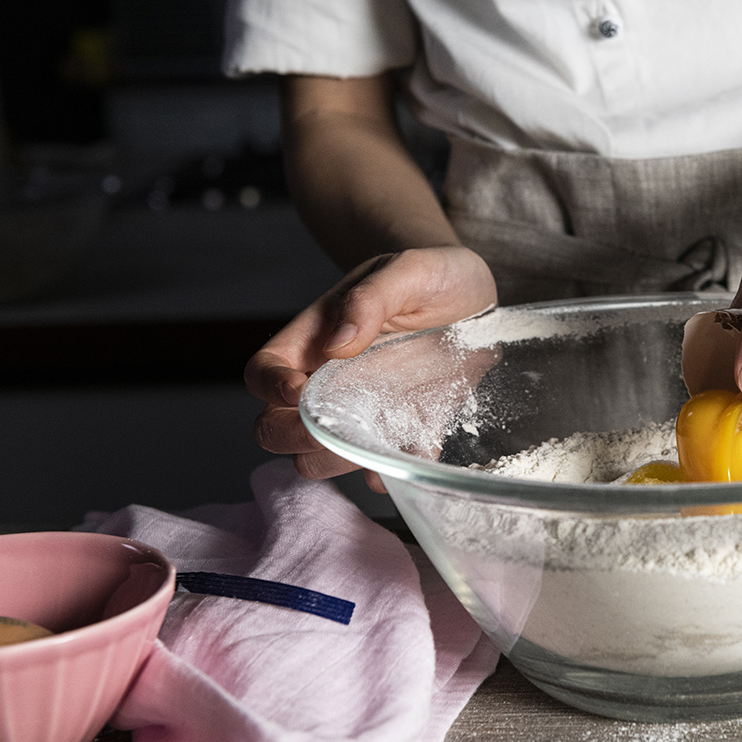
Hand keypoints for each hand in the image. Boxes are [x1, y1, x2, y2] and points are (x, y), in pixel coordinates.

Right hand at [244, 245, 497, 489]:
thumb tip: (338, 343)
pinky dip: (392, 472)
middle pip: (276, 427)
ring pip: (321, 458)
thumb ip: (371, 298)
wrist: (478, 298)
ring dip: (338, 462)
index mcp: (317, 337)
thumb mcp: (409, 270)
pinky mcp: (408, 428)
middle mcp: (331, 381)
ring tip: (374, 443)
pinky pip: (386, 465)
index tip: (299, 393)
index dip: (269, 387)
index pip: (263, 369)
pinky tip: (411, 457)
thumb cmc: (433, 274)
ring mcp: (366, 410)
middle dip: (294, 438)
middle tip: (334, 429)